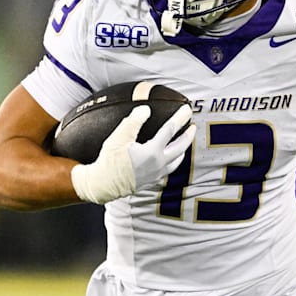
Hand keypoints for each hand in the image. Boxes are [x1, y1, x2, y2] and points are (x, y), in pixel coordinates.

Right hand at [71, 105, 195, 203]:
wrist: (102, 185)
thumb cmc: (109, 161)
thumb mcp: (118, 137)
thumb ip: (133, 122)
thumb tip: (146, 110)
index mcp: (152, 152)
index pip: (170, 130)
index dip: (179, 118)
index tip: (186, 110)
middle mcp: (158, 164)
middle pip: (180, 147)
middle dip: (188, 136)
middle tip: (192, 127)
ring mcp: (156, 174)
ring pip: (176, 161)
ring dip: (182, 150)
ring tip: (183, 143)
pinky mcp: (151, 181)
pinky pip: (169, 169)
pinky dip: (174, 161)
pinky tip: (169, 159)